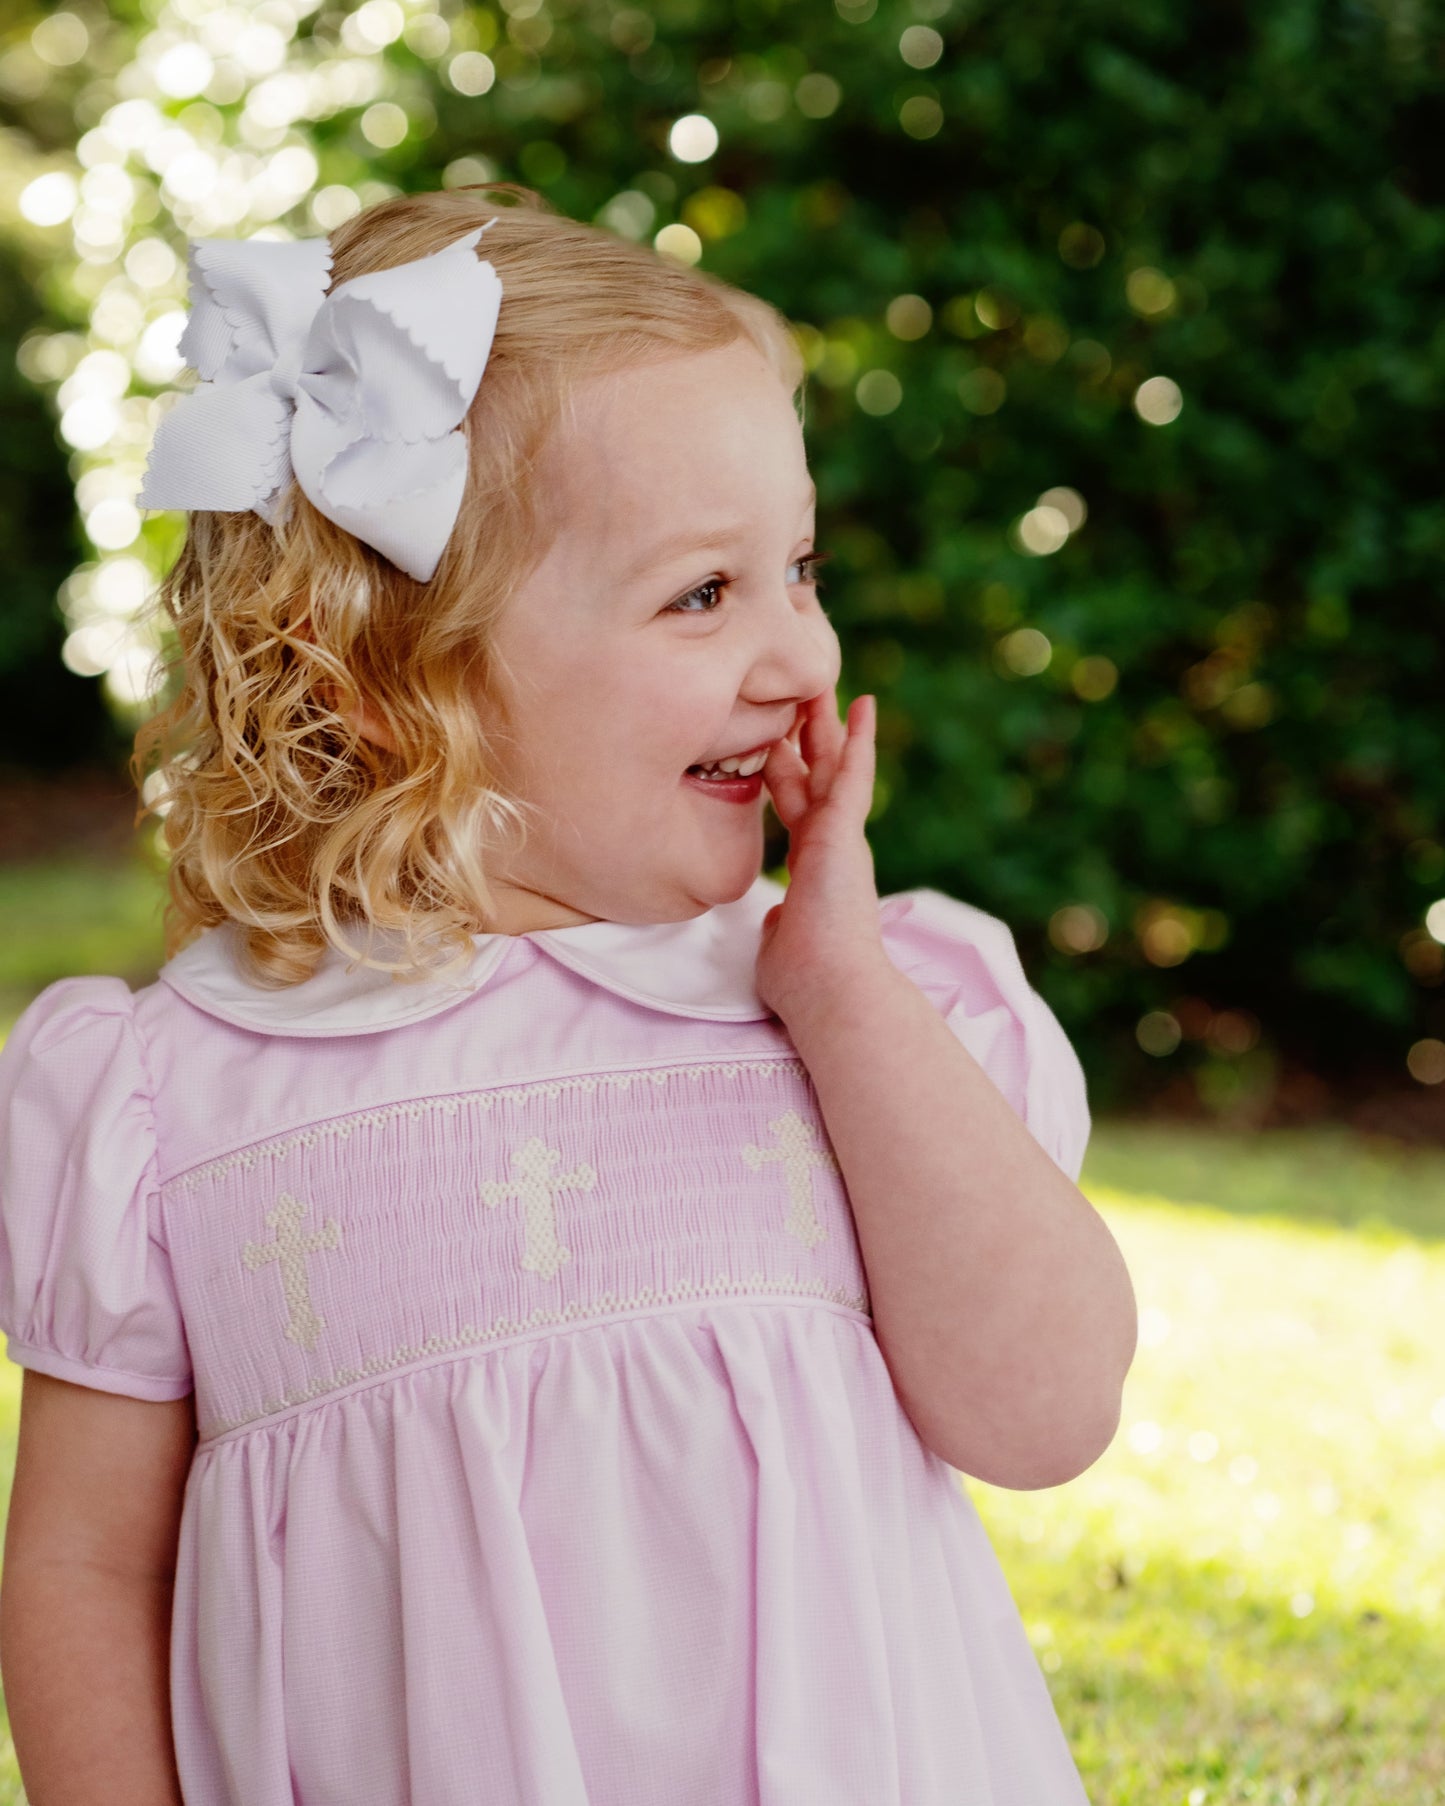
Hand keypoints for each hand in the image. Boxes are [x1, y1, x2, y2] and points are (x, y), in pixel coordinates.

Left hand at [755, 684, 889, 1021]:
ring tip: (824, 680)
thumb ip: (779, 921)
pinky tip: (861, 705)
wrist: (828, 990)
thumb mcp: (780, 940)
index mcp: (812, 865)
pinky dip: (857, 741)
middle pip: (814, 775)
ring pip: (833, 766)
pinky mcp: (844, 835)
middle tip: (798, 692)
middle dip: (804, 734)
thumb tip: (774, 920)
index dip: (785, 772)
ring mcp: (840, 838)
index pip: (797, 806)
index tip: (774, 744)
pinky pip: (853, 777)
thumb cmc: (803, 979)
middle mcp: (829, 845)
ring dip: (827, 723)